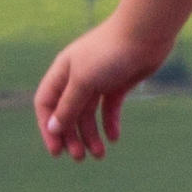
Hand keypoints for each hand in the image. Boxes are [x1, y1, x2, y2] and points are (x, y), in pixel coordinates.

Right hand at [35, 7, 179, 160]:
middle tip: (79, 158)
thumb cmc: (109, 52)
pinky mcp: (118, 84)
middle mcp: (78, 77)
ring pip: (89, 115)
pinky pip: (109, 110)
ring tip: (100, 155)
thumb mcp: (83, 81)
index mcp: (62, 72)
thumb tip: (52, 129)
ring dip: (91, 135)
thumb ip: (68, 106)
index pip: (47, 104)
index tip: (56, 151)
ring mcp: (99, 81)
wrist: (144, 34)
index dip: (48, 128)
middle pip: (68, 113)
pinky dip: (110, 124)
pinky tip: (114, 138)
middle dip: (72, 136)